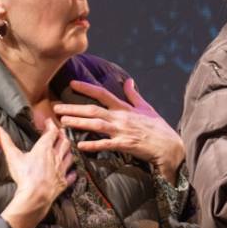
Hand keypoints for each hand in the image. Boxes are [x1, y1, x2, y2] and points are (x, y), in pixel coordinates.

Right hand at [0, 119, 74, 227]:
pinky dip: (72, 171)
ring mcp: (61, 170)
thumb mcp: (12, 156)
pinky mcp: (64, 182)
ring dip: (69, 151)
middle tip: (60, 132)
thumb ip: (5, 141)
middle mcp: (56, 157)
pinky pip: (71, 175)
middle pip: (64, 143)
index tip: (49, 122)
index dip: (51, 126)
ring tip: (67, 148)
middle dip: (62, 136)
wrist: (36, 195)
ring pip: (70, 156)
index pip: (52, 133)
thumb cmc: (25, 175)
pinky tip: (72, 171)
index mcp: (44, 148)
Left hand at [56, 78, 184, 183]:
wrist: (170, 146)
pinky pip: (106, 145)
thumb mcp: (147, 108)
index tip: (72, 83)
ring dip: (78, 122)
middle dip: (73, 108)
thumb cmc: (159, 128)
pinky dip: (93, 145)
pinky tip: (80, 145)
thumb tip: (128, 81)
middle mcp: (122, 118)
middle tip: (56, 107)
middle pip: (93, 110)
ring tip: (63, 121)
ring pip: (96, 125)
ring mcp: (123, 131)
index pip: (103, 94)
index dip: (87, 88)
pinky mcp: (125, 145)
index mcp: (126, 108)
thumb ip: (134, 95)